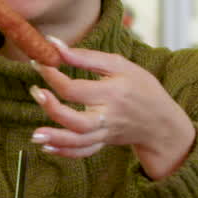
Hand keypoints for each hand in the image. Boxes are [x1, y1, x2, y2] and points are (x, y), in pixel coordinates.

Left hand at [28, 40, 195, 179]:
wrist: (162, 121)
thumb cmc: (141, 87)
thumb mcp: (119, 65)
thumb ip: (85, 56)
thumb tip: (53, 44)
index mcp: (113, 93)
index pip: (75, 89)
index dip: (52, 76)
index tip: (37, 63)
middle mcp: (109, 116)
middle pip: (77, 120)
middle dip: (53, 109)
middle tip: (36, 93)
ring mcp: (105, 133)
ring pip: (79, 142)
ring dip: (56, 139)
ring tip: (35, 135)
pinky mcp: (103, 143)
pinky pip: (83, 152)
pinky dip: (65, 152)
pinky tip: (46, 147)